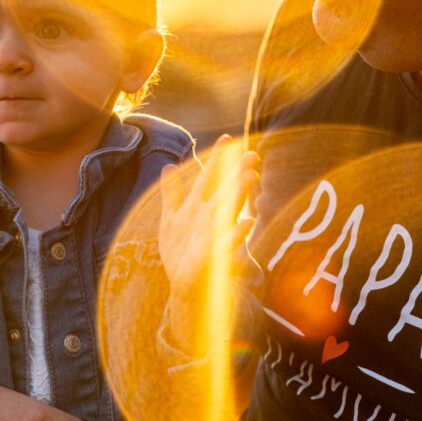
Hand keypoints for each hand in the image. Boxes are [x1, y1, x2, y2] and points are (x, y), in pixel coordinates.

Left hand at [159, 135, 258, 344]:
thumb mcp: (170, 217)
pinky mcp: (216, 253)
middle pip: (225, 189)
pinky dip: (239, 231)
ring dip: (240, 194)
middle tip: (252, 154)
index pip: (209, 176)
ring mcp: (214, 233)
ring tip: (250, 177)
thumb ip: (171, 192)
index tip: (228, 137)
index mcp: (197, 205)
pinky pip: (230, 241)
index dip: (217, 157)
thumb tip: (169, 166)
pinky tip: (248, 221)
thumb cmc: (180, 250)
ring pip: (229, 209)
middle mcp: (209, 216)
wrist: (183, 283)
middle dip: (237, 172)